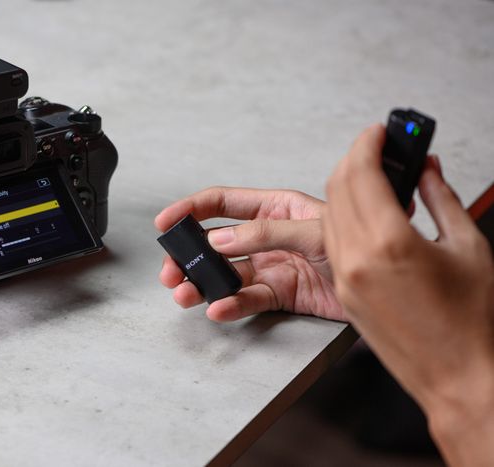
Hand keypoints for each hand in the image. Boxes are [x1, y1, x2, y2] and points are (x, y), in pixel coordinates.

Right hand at [155, 187, 347, 321]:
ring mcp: (271, 266)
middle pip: (215, 244)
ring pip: (226, 275)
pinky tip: (218, 308)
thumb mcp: (314, 229)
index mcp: (274, 207)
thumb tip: (220, 240)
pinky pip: (249, 300)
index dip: (190, 209)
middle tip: (170, 271)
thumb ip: (266, 232)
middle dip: (189, 256)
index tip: (165, 221)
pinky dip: (231, 306)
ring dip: (202, 284)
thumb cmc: (364, 239)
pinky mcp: (280, 294)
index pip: (222, 203)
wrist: (394, 281)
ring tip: (185, 294)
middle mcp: (267, 237)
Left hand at [323, 124, 493, 465]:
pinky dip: (343, 218)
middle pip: (337, 189)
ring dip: (344, 187)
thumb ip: (441, 198)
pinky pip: (333, 243)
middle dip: (353, 160)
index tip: (378, 131)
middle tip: (375, 148)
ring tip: (371, 176)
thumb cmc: (475, 322)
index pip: (362, 174)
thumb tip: (425, 167)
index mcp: (389, 243)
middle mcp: (356, 259)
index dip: (368, 144)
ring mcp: (344, 279)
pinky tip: (365, 213)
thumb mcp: (468, 247)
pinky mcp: (343, 294)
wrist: (461, 378)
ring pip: (328, 214)